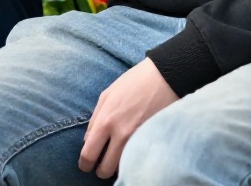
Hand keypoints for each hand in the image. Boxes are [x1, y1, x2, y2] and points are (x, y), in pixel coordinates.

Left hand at [78, 58, 176, 177]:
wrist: (165, 78)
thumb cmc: (133, 83)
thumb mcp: (106, 96)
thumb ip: (95, 119)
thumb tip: (88, 141)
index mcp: (106, 121)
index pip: (89, 153)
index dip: (85, 164)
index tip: (86, 166)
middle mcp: (122, 134)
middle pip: (106, 168)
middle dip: (100, 171)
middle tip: (100, 168)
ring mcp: (140, 140)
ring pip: (124, 168)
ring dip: (118, 168)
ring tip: (116, 162)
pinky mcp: (155, 141)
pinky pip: (140, 159)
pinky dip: (134, 161)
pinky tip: (132, 156)